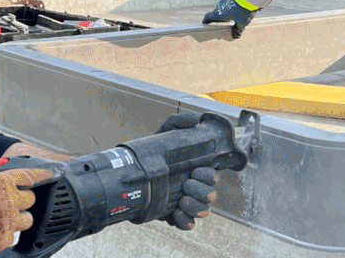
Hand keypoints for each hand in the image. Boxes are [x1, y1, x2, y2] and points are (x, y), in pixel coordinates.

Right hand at [0, 157, 52, 257]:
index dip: (43, 174)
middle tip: (9, 201)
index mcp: (1, 180)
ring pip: (26, 220)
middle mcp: (8, 200)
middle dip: (22, 199)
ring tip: (4, 218)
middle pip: (30, 199)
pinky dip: (4, 235)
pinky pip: (12, 237)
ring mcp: (6, 222)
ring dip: (18, 218)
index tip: (51, 175)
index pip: (31, 174)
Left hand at [155, 113, 219, 230]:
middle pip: (211, 195)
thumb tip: (197, 120)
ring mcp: (184, 202)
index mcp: (195, 169)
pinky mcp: (173, 215)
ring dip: (195, 207)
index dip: (208, 176)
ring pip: (203, 211)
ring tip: (181, 201)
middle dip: (201, 191)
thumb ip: (179, 121)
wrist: (131, 173)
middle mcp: (193, 186)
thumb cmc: (152, 151)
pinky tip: (175, 214)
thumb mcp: (164, 133)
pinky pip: (188, 224)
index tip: (195, 171)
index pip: (213, 176)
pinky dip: (185, 221)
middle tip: (185, 185)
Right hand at [203, 0, 256, 38]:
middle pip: (216, 13)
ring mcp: (224, 0)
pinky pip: (227, 3)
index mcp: (219, 14)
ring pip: (222, 8)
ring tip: (233, 18)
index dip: (206, 21)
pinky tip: (237, 10)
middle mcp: (219, 7)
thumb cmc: (243, 11)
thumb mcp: (242, 23)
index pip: (207, 17)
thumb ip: (238, 30)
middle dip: (218, 19)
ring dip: (225, 13)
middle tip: (224, 24)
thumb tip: (235, 36)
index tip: (206, 24)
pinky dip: (230, 7)